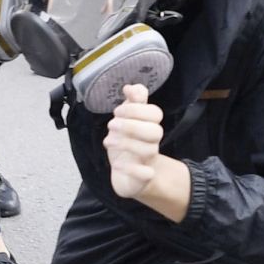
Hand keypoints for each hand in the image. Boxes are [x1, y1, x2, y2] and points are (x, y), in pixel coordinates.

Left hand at [104, 83, 165, 198]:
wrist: (130, 177)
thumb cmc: (128, 144)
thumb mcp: (127, 122)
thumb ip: (132, 104)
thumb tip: (131, 86)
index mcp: (149, 126)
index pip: (154, 113)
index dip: (136, 110)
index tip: (116, 112)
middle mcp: (151, 143)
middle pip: (156, 131)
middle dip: (131, 125)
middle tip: (111, 125)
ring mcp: (148, 161)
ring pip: (149, 150)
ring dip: (126, 143)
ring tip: (108, 141)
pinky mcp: (143, 178)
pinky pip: (145, 174)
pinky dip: (130, 168)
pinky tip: (116, 164)